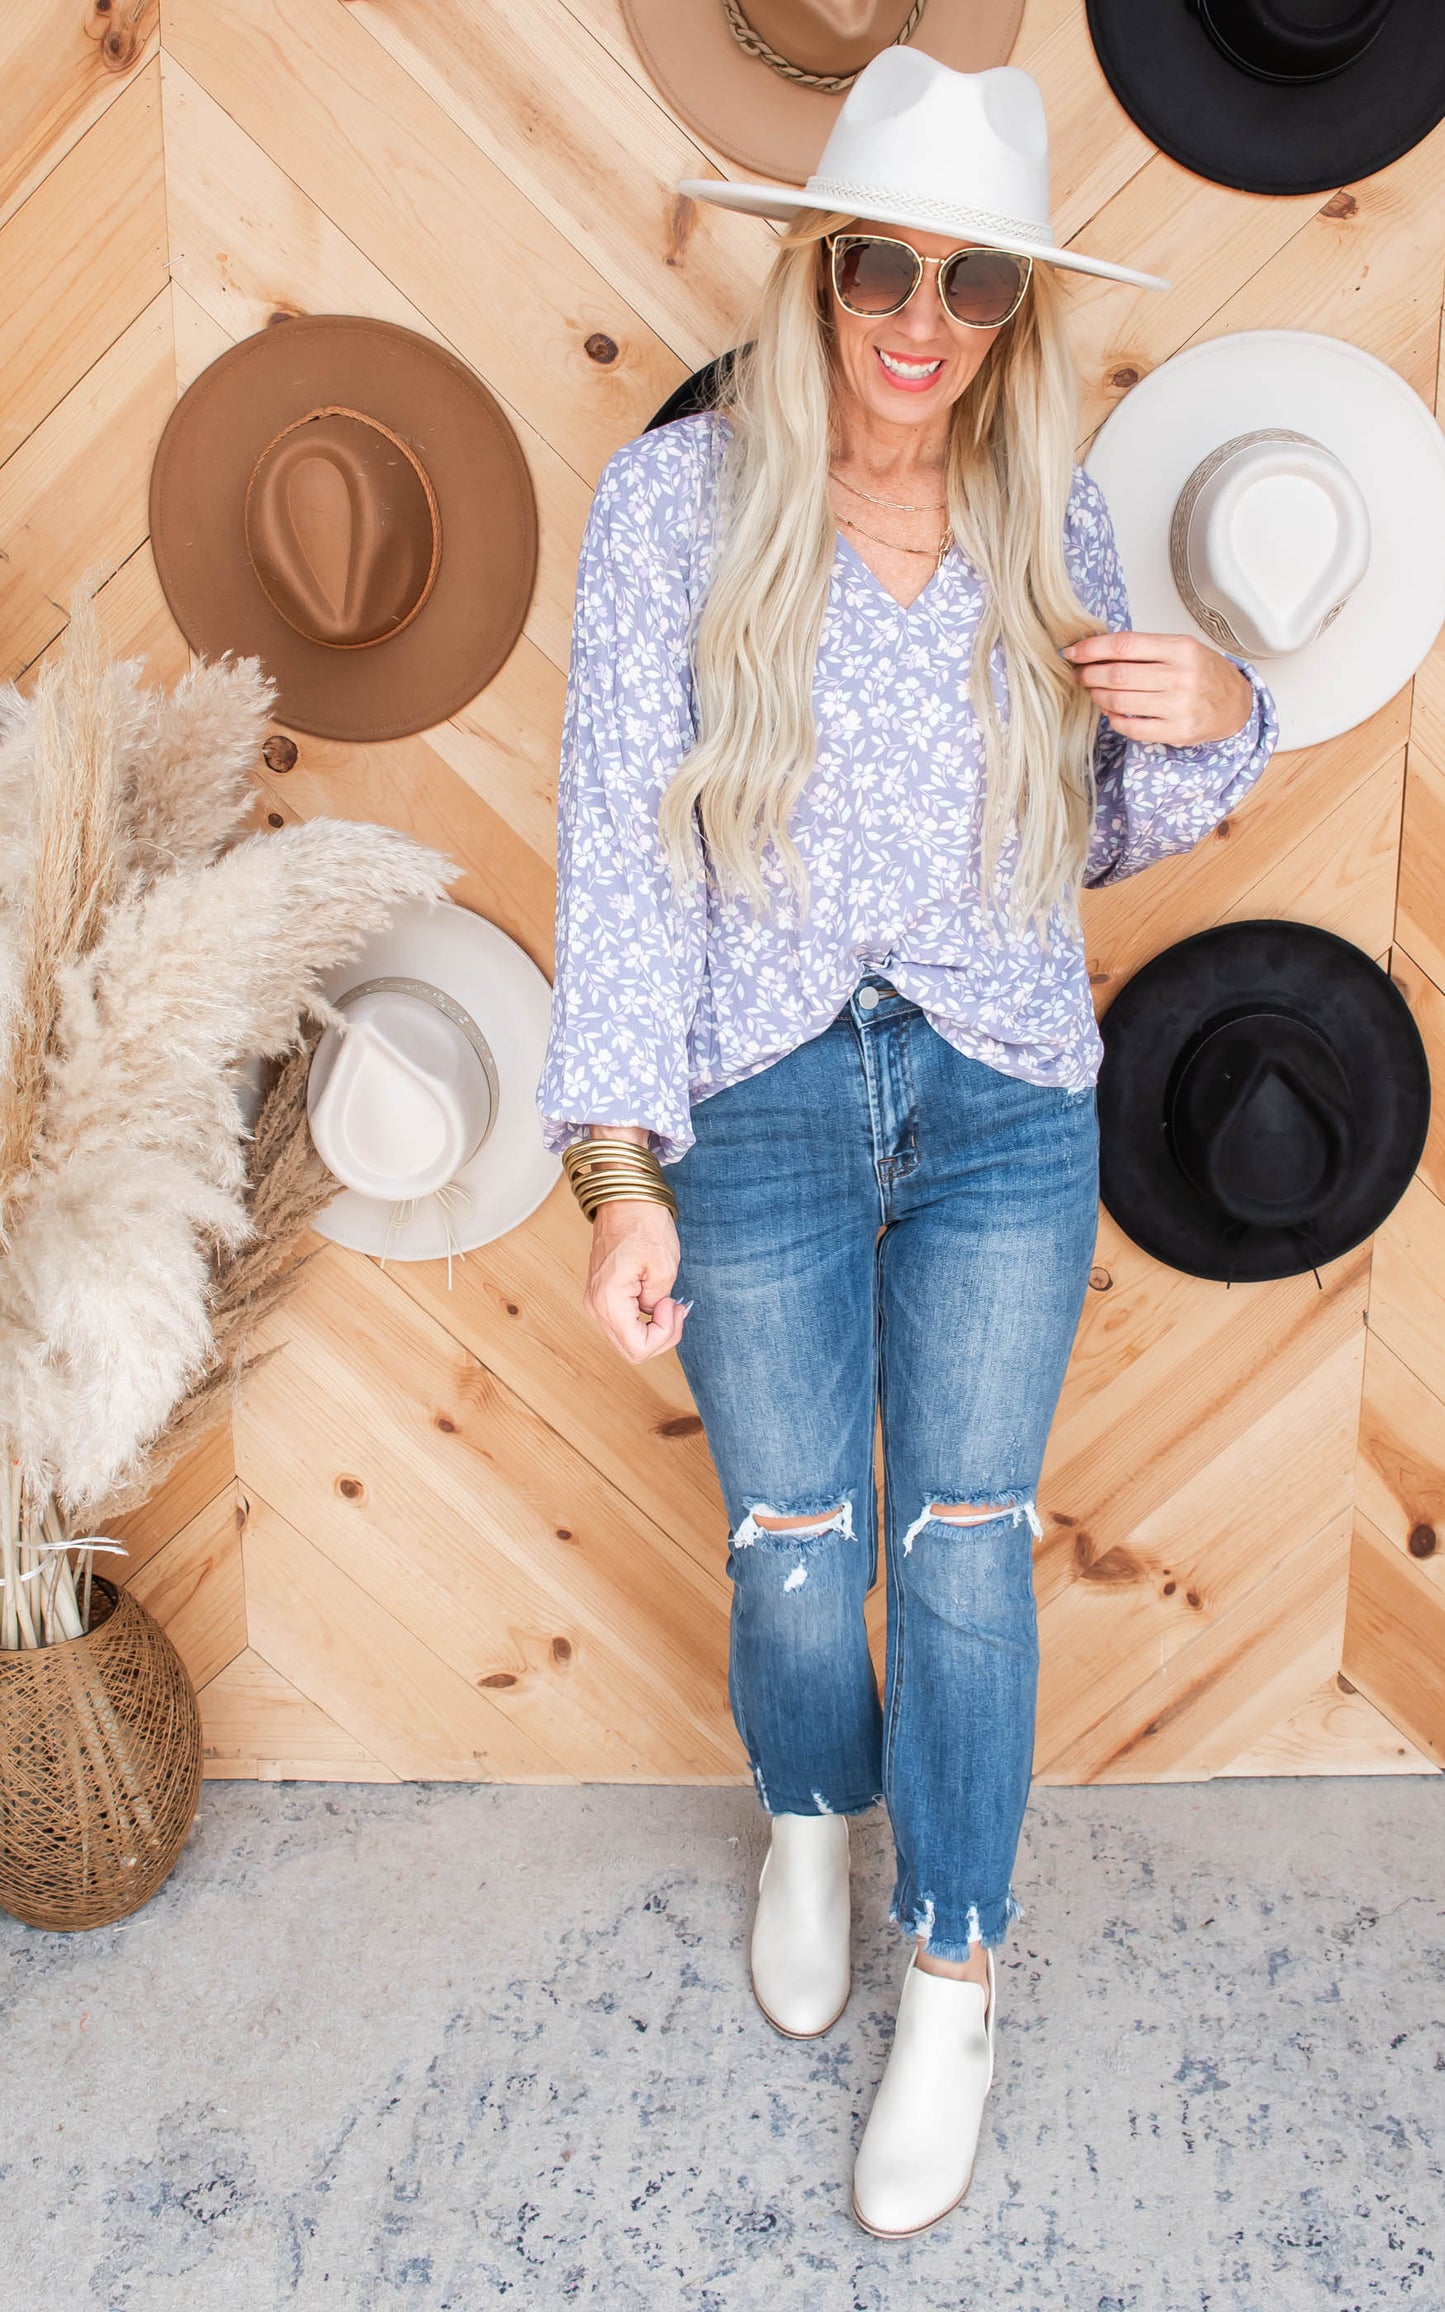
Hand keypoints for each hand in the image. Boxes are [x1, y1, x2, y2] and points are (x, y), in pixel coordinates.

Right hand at [582, 1198, 689, 1363]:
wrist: (625, 1198)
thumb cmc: (642, 1224)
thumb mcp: (664, 1268)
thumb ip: (658, 1305)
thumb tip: (652, 1315)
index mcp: (608, 1301)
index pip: (638, 1348)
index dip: (665, 1335)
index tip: (673, 1305)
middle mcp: (596, 1305)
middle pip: (632, 1349)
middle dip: (661, 1336)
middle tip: (675, 1306)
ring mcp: (597, 1301)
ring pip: (628, 1338)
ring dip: (653, 1328)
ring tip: (667, 1300)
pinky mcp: (603, 1295)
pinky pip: (625, 1323)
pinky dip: (644, 1319)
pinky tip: (657, 1300)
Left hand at [1062, 630, 1254, 745]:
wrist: (1236, 704)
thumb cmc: (1205, 673)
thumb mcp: (1182, 648)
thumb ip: (1146, 648)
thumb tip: (1098, 650)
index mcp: (1181, 649)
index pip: (1125, 645)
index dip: (1092, 649)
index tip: (1073, 652)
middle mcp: (1181, 676)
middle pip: (1118, 675)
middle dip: (1089, 674)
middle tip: (1078, 674)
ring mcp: (1179, 707)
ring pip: (1120, 701)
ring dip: (1097, 696)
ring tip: (1092, 690)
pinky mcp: (1176, 732)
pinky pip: (1131, 727)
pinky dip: (1113, 718)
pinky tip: (1110, 710)